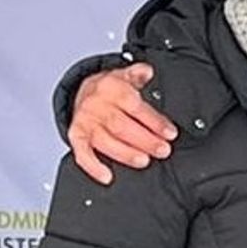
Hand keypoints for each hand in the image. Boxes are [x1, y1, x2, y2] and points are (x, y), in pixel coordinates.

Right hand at [70, 63, 174, 185]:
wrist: (85, 89)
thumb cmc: (113, 88)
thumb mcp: (127, 75)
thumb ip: (139, 73)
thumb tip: (147, 71)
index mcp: (111, 88)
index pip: (135, 107)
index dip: (154, 122)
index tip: (170, 133)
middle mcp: (96, 105)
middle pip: (122, 126)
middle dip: (145, 141)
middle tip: (162, 150)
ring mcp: (85, 121)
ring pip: (105, 141)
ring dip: (126, 154)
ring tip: (144, 161)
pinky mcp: (76, 135)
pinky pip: (82, 152)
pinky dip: (93, 166)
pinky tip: (107, 176)